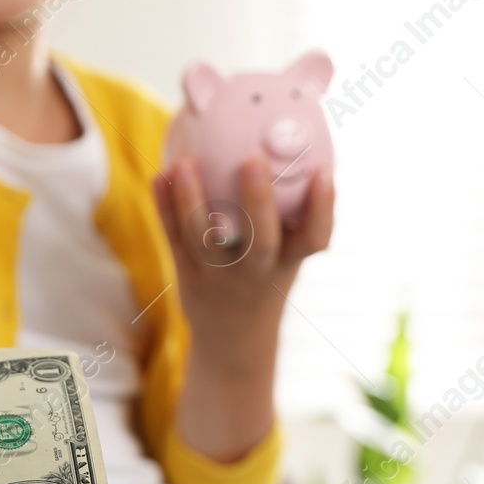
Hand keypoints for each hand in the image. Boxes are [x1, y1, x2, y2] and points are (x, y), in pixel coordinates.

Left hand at [154, 159, 334, 359]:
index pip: (314, 239)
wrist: (235, 340)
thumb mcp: (288, 255)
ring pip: (204, 240)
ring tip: (183, 163)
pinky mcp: (187, 275)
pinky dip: (164, 208)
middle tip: (253, 161)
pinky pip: (173, 240)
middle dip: (257, 202)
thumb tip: (298, 142)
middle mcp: (254, 271)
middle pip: (259, 242)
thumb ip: (293, 212)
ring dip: (191, 200)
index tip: (324, 172)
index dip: (322, 208)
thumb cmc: (267, 280)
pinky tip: (159, 177)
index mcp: (287, 262)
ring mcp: (217, 275)